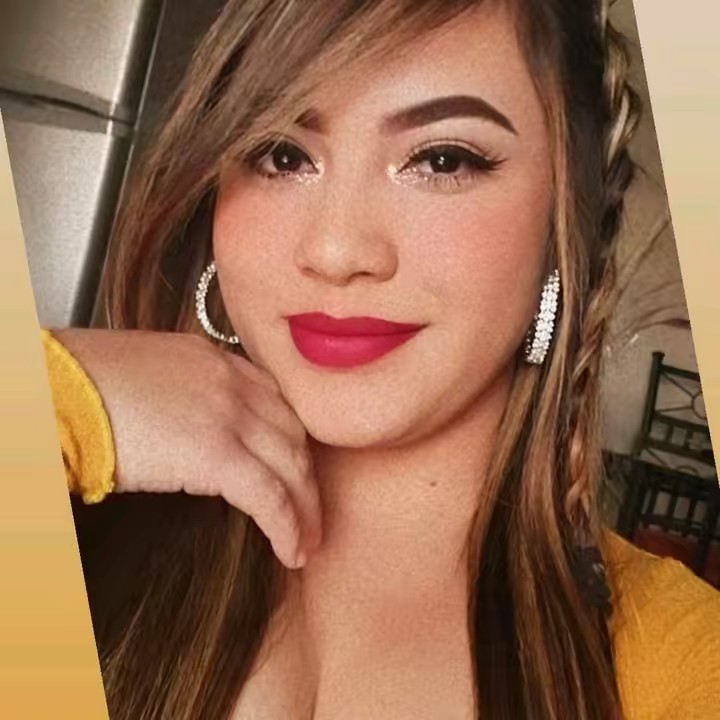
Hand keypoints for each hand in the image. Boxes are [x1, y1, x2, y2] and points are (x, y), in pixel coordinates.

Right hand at [52, 328, 321, 568]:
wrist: (59, 391)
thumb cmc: (86, 387)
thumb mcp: (150, 377)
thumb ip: (186, 395)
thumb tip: (194, 432)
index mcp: (216, 360)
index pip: (275, 402)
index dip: (292, 441)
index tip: (297, 470)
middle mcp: (233, 382)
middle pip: (293, 434)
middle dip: (308, 478)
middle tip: (313, 512)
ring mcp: (229, 415)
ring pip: (291, 466)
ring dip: (306, 509)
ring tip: (308, 543)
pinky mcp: (217, 454)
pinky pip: (271, 497)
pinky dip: (288, 527)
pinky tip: (292, 552)